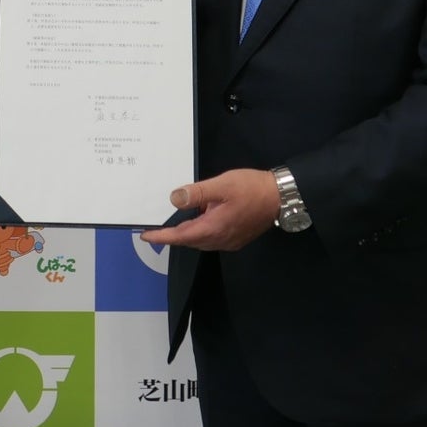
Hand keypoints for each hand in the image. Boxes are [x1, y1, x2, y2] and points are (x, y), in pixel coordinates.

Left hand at [139, 169, 278, 251]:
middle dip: (173, 235)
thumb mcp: (221, 185)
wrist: (280, 197)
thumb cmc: (251, 188)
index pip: (180, 236)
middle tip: (158, 227)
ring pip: (201, 241)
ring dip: (188, 233)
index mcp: (213, 228)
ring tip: (178, 220)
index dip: (161, 236)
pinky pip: (212, 238)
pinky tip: (203, 217)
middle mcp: (220, 239)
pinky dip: (201, 231)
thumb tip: (175, 199)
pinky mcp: (236, 239)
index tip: (146, 236)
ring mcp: (229, 241)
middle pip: (189, 240)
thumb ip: (197, 193)